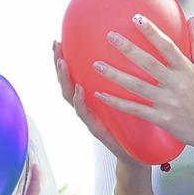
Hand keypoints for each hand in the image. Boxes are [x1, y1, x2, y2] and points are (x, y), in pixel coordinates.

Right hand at [54, 40, 142, 167]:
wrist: (137, 154)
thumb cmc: (135, 125)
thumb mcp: (131, 98)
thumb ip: (129, 79)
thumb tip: (137, 51)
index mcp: (93, 97)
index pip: (75, 75)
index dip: (65, 59)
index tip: (60, 40)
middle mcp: (87, 106)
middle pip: (66, 82)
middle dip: (58, 64)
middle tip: (56, 47)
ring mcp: (89, 118)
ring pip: (70, 97)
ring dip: (65, 79)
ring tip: (63, 64)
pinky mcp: (97, 130)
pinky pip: (86, 114)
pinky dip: (81, 101)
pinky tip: (80, 90)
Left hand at [87, 16, 193, 170]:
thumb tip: (192, 20)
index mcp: (187, 70)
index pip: (168, 47)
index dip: (153, 32)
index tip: (137, 18)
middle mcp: (177, 84)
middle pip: (149, 63)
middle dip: (129, 49)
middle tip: (110, 36)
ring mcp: (167, 102)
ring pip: (137, 86)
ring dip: (115, 75)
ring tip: (96, 64)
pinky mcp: (161, 118)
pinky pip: (135, 109)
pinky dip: (116, 102)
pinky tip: (99, 94)